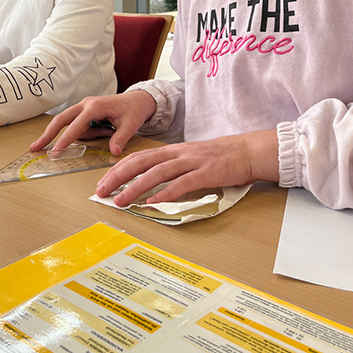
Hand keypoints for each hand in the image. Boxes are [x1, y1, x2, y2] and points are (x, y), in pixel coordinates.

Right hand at [30, 90, 156, 155]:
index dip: (66, 137)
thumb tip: (114, 152)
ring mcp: (83, 108)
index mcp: (96, 106)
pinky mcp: (84, 113)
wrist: (137, 100)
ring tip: (78, 138)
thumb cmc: (133, 110)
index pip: (77, 123)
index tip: (56, 149)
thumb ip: (121, 138)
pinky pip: (77, 126)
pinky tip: (99, 131)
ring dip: (63, 135)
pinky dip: (79, 133)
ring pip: (67, 123)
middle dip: (48, 133)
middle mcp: (86, 104)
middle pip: (61, 119)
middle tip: (35, 147)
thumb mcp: (131, 125)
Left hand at [95, 129, 279, 206]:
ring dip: (136, 187)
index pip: (140, 157)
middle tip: (102, 191)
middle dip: (118, 176)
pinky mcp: (207, 173)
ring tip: (122, 201)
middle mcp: (180, 154)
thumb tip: (154, 185)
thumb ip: (175, 169)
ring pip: (158, 172)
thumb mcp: (193, 159)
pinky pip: (183, 183)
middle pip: (142, 162)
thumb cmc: (224, 157)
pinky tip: (154, 203)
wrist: (250, 151)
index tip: (104, 181)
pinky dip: (166, 193)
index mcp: (175, 150)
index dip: (119, 169)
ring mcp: (193, 162)